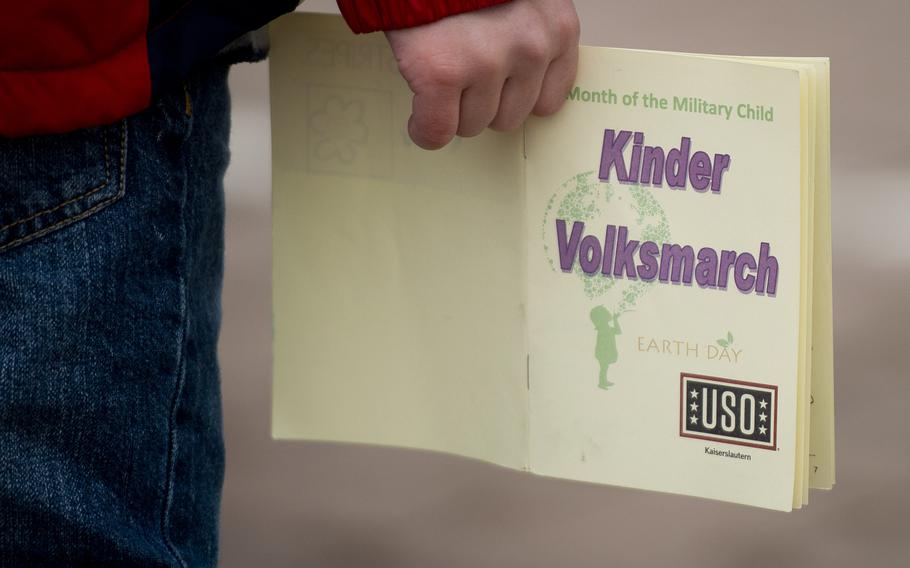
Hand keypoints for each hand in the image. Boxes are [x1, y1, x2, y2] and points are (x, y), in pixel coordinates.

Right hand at [385, 0, 579, 149]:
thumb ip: (531, 36)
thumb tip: (516, 89)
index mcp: (557, 30)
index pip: (547, 102)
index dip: (513, 99)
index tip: (496, 95)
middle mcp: (529, 49)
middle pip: (507, 118)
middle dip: (481, 104)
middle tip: (459, 78)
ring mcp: (486, 63)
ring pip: (471, 125)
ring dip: (451, 112)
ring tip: (437, 79)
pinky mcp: (442, 73)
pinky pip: (437, 130)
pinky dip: (424, 130)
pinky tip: (417, 118)